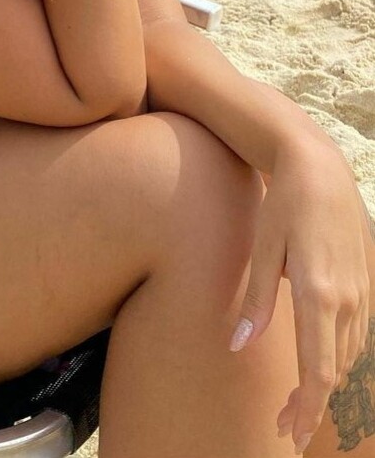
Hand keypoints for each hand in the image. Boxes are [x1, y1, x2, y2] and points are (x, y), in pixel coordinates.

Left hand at [233, 138, 369, 451]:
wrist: (319, 168)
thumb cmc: (283, 205)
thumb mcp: (263, 248)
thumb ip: (255, 301)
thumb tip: (237, 344)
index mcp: (319, 294)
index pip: (318, 369)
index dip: (307, 406)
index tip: (290, 431)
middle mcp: (348, 299)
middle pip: (335, 370)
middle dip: (312, 402)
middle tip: (284, 424)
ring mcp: (362, 292)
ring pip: (349, 355)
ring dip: (325, 383)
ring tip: (297, 402)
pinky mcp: (366, 283)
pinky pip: (357, 334)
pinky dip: (339, 357)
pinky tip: (321, 364)